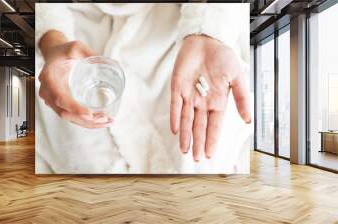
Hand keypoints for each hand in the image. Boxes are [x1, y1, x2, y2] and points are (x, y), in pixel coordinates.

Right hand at [38, 31, 112, 127]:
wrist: (53, 55)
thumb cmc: (63, 51)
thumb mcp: (76, 47)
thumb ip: (91, 53)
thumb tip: (114, 62)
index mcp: (50, 78)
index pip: (60, 98)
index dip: (74, 108)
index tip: (90, 114)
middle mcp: (48, 92)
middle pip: (65, 113)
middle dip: (85, 120)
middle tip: (104, 118)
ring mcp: (52, 100)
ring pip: (68, 117)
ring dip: (87, 123)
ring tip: (106, 121)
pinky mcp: (59, 104)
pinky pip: (70, 116)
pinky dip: (84, 121)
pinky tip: (99, 121)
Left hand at [170, 35, 250, 160]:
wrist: (207, 40)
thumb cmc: (223, 57)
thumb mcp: (237, 77)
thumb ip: (241, 98)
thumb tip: (248, 120)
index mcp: (217, 102)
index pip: (214, 126)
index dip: (212, 140)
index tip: (210, 155)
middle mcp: (202, 102)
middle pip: (199, 127)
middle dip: (198, 142)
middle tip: (196, 159)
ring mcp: (189, 96)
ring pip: (186, 120)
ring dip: (186, 135)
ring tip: (185, 150)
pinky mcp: (177, 88)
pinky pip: (175, 105)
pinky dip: (175, 117)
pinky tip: (175, 130)